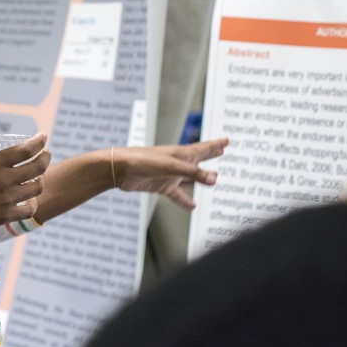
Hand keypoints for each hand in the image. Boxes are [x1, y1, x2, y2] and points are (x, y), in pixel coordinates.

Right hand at [0, 133, 50, 240]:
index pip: (25, 149)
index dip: (39, 141)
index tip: (43, 137)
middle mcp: (4, 180)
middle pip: (38, 166)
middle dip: (46, 158)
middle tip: (46, 154)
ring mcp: (7, 199)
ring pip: (37, 187)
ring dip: (41, 180)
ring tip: (38, 177)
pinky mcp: (5, 216)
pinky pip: (30, 209)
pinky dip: (33, 203)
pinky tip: (29, 199)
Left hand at [113, 138, 227, 208]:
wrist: (119, 169)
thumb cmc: (141, 161)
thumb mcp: (170, 167)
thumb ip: (192, 173)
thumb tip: (214, 179)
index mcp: (180, 153)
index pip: (203, 148)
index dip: (216, 145)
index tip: (227, 140)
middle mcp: (176, 163)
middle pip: (198, 158)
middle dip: (211, 154)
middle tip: (223, 149)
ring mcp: (169, 175)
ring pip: (190, 177)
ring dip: (201, 177)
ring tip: (214, 178)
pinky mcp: (161, 186)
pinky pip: (177, 195)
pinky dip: (185, 201)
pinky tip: (193, 206)